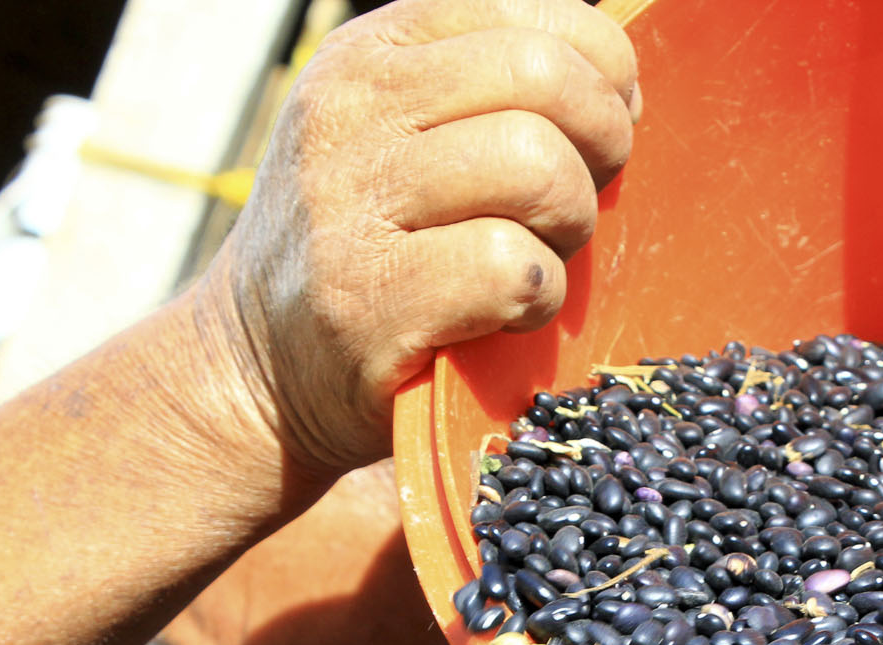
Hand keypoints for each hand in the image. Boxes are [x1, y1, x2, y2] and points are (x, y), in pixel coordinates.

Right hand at [192, 0, 638, 495]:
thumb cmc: (370, 248)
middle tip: (576, 203)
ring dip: (570, 225)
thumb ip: (490, 94)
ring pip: (535, 165)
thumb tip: (624, 85)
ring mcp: (349, 204)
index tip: (597, 131)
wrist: (259, 370)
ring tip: (538, 257)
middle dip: (599, 145)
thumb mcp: (400, 135)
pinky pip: (511, 268)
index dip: (600, 70)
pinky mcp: (366, 300)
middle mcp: (351, 111)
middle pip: (544, 78)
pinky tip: (509, 312)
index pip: (531, 14)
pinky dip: (539, 296)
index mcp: (372, 52)